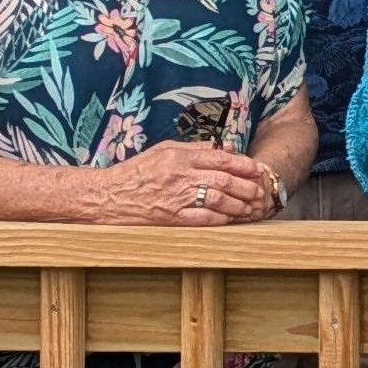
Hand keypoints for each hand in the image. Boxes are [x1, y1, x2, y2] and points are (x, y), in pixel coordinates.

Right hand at [105, 142, 278, 227]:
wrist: (107, 196)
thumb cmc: (137, 172)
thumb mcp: (164, 151)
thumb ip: (196, 148)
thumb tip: (226, 147)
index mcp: (179, 157)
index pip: (219, 158)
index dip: (242, 164)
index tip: (257, 169)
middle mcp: (180, 176)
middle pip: (222, 179)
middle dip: (246, 185)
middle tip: (260, 191)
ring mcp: (176, 198)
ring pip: (217, 199)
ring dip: (238, 204)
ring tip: (250, 207)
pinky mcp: (171, 217)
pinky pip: (202, 219)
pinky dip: (220, 219)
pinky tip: (230, 219)